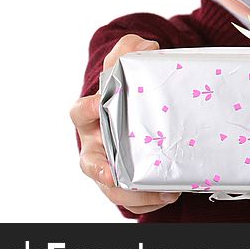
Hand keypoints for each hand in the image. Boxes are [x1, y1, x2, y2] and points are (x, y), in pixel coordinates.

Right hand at [70, 34, 181, 214]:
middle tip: (115, 174)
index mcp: (91, 115)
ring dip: (134, 193)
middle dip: (103, 172)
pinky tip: (169, 194)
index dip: (87, 108)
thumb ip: (131, 51)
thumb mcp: (126, 66)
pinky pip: (131, 200)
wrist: (134, 110)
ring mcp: (109, 167)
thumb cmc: (124, 91)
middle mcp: (96, 145)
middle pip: (92, 163)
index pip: (80, 112)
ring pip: (112, 188)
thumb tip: (147, 46)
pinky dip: (147, 202)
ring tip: (163, 192)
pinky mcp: (126, 183)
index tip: (99, 103)